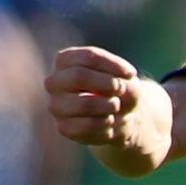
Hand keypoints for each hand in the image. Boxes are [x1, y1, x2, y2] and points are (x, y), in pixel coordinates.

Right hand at [43, 46, 162, 151]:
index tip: (131, 74)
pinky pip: (88, 127)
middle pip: (78, 77)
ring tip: (115, 106)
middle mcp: (54, 82)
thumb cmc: (119, 89)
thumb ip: (121, 75)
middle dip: (108, 84)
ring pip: (84, 104)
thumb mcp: (126, 76)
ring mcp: (56, 106)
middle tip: (120, 90)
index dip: (113, 65)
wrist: (122, 117)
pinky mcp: (63, 128)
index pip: (87, 57)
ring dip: (109, 106)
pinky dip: (107, 124)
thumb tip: (117, 86)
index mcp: (64, 60)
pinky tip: (109, 121)